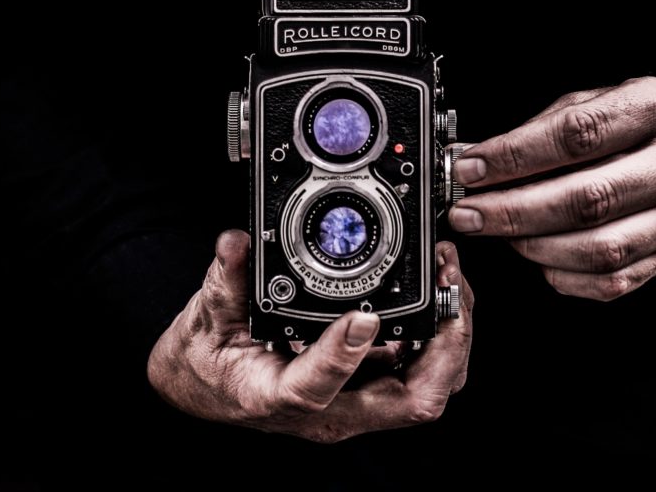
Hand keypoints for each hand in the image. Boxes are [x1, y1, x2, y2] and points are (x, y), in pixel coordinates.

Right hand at [148, 231, 472, 441]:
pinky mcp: (369, 384)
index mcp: (277, 397)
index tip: (362, 317)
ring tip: (450, 278)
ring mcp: (355, 401)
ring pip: (428, 385)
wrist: (207, 387)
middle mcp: (329, 410)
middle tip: (447, 285)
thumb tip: (236, 244)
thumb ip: (223, 280)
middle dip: (444, 343)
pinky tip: (439, 291)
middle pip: (412, 400)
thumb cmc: (207, 362)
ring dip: (451, 335)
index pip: (317, 389)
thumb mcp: (204, 318)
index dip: (344, 356)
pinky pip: (421, 368)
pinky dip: (440, 331)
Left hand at [448, 77, 655, 299]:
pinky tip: (539, 258)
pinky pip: (614, 281)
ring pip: (601, 249)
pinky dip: (565, 275)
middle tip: (468, 213)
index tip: (470, 168)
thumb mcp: (605, 99)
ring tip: (500, 234)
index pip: (578, 134)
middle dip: (514, 211)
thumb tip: (481, 159)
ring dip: (535, 246)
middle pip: (588, 199)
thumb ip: (546, 127)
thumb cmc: (651, 122)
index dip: (516, 156)